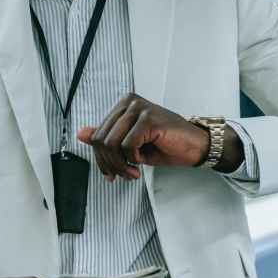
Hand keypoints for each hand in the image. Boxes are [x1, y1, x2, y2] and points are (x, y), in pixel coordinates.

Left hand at [77, 93, 242, 180]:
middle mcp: (130, 102)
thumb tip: (82, 134)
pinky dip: (133, 159)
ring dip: (120, 165)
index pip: (98, 134)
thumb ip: (107, 138)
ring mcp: (140, 108)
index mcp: (124, 104)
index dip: (101, 158)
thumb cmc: (166, 145)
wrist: (195, 146)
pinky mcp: (149, 119)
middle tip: (123, 175)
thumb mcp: (131, 144)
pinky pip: (128, 146)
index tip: (111, 173)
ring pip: (112, 143)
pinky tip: (142, 162)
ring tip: (132, 172)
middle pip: (102, 139)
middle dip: (110, 164)